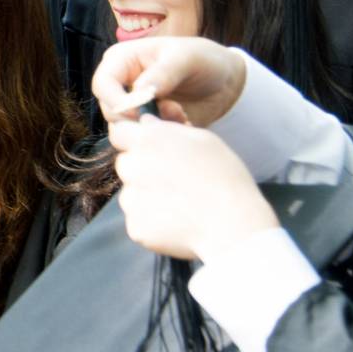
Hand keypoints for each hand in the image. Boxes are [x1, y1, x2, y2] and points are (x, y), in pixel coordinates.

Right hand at [93, 37, 247, 128]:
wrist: (225, 82)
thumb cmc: (204, 60)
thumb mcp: (187, 58)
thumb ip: (164, 72)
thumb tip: (139, 90)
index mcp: (121, 60)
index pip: (102, 84)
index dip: (117, 101)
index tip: (143, 111)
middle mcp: (120, 84)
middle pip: (110, 111)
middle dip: (140, 117)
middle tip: (174, 111)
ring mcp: (131, 106)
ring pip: (124, 128)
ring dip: (153, 127)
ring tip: (181, 114)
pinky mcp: (144, 123)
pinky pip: (142, 139)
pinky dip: (162, 135)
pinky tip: (182, 122)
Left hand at [109, 116, 276, 260]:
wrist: (233, 226)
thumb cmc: (225, 178)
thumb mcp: (204, 140)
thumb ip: (169, 128)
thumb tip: (146, 124)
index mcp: (148, 141)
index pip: (119, 132)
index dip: (132, 139)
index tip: (147, 147)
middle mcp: (133, 167)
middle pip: (125, 163)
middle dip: (141, 168)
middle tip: (171, 178)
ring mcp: (131, 200)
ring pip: (130, 193)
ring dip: (146, 195)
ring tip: (180, 203)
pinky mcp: (135, 227)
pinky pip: (138, 220)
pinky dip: (152, 221)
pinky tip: (177, 221)